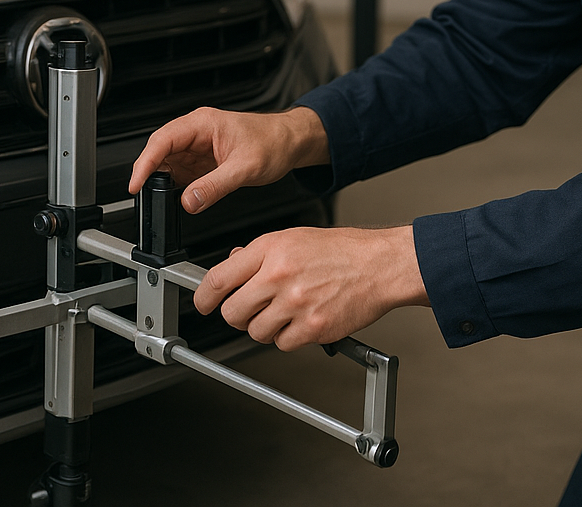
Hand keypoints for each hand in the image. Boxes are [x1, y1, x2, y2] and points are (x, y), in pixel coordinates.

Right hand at [128, 106, 328, 213]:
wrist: (290, 142)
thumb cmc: (273, 142)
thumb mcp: (245, 168)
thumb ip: (215, 186)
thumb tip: (188, 200)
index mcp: (202, 123)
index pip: (163, 140)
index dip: (145, 162)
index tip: (136, 183)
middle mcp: (196, 132)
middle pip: (159, 150)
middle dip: (147, 172)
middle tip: (141, 195)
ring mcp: (197, 146)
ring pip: (167, 162)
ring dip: (160, 180)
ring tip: (158, 198)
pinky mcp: (201, 160)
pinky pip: (180, 172)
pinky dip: (174, 185)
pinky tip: (175, 196)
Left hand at [194, 226, 429, 349]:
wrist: (379, 265)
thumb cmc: (342, 250)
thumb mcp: (294, 238)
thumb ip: (259, 253)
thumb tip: (233, 264)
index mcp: (271, 249)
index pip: (219, 279)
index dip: (204, 297)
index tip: (202, 304)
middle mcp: (279, 276)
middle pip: (233, 312)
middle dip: (237, 315)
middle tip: (250, 310)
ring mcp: (295, 304)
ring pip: (256, 332)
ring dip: (265, 328)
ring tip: (284, 313)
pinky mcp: (312, 327)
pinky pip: (283, 344)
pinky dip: (288, 338)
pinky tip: (302, 321)